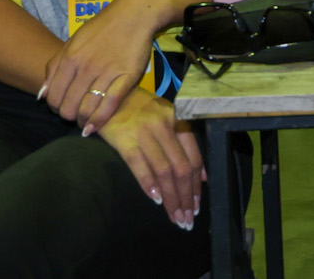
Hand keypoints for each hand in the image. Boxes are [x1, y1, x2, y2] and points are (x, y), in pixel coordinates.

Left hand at [41, 0, 168, 127]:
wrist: (134, 13)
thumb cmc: (102, 27)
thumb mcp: (73, 41)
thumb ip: (54, 66)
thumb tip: (41, 95)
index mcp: (70, 57)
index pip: (53, 96)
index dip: (54, 108)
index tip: (61, 108)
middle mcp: (86, 67)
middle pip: (68, 106)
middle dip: (68, 116)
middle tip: (73, 116)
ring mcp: (106, 72)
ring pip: (86, 108)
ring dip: (82, 121)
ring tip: (83, 123)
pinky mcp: (127, 77)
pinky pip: (110, 104)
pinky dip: (99, 120)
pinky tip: (93, 128)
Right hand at [100, 90, 204, 230]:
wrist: (110, 94)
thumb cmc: (142, 111)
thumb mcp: (168, 120)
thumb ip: (184, 144)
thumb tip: (202, 177)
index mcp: (178, 121)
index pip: (194, 159)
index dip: (196, 186)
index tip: (196, 206)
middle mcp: (164, 125)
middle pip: (181, 168)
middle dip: (186, 197)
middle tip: (186, 219)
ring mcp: (144, 131)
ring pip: (164, 170)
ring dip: (171, 197)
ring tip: (174, 216)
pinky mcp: (124, 137)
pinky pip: (139, 163)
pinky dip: (148, 183)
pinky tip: (155, 199)